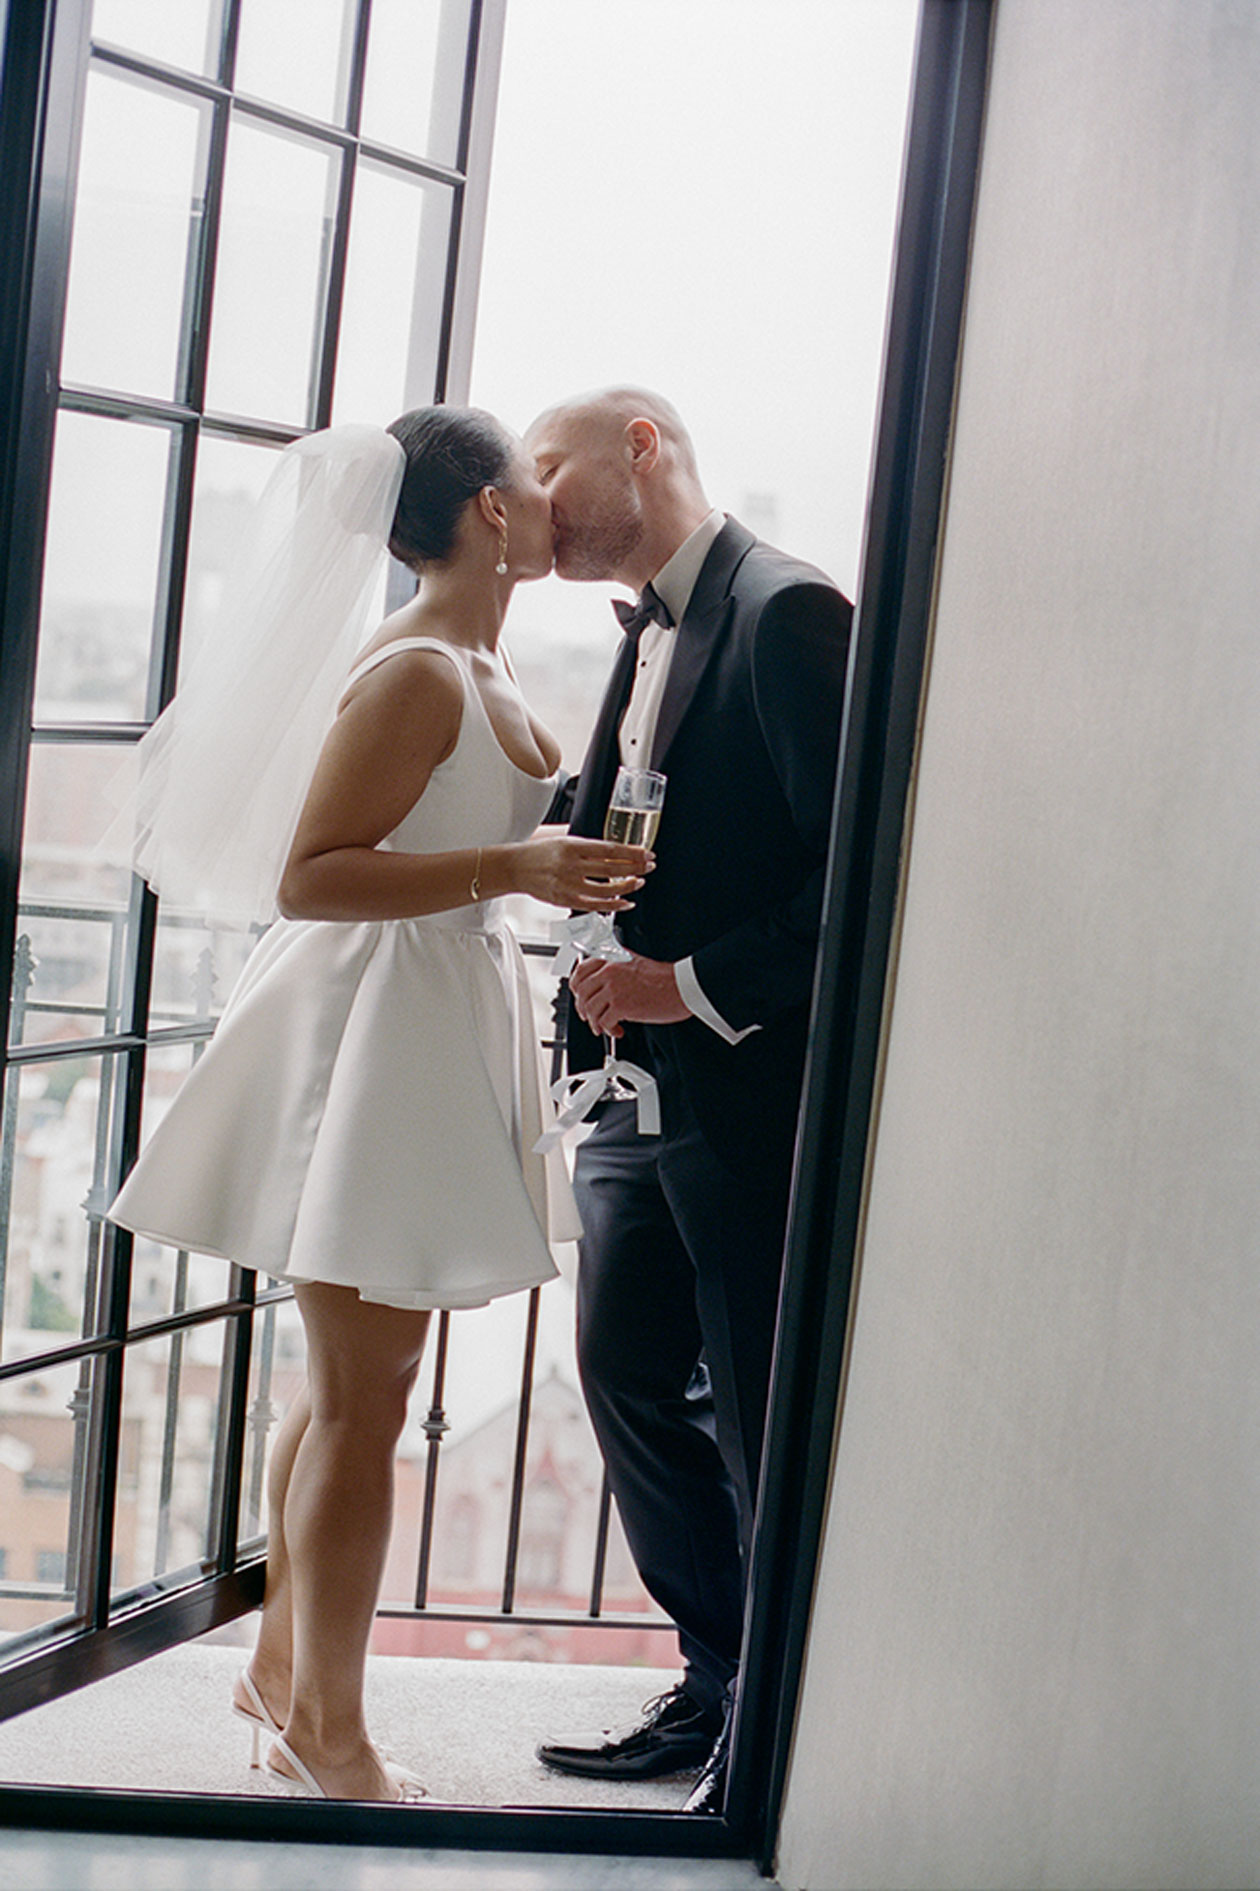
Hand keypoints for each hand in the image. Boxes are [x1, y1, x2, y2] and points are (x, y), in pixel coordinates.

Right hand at [508, 835, 651, 911]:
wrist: (515, 867)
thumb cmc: (539, 853)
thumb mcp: (562, 840)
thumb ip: (587, 846)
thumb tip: (613, 847)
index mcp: (572, 847)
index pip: (609, 849)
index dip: (631, 853)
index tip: (646, 853)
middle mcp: (571, 866)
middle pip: (611, 869)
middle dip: (635, 868)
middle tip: (649, 866)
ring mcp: (568, 885)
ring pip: (606, 890)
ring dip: (627, 886)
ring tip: (639, 882)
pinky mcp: (566, 900)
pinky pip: (595, 906)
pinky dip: (613, 905)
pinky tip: (625, 902)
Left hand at [569, 953, 690, 1036]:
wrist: (681, 986)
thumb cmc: (665, 978)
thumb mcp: (636, 962)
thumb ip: (618, 966)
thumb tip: (605, 979)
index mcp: (612, 960)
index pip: (581, 971)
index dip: (576, 986)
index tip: (579, 995)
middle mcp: (609, 973)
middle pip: (581, 993)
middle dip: (582, 1008)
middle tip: (588, 1016)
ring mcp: (614, 989)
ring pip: (590, 1009)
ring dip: (594, 1022)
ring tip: (603, 1027)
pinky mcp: (621, 1006)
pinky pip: (604, 1022)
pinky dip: (608, 1029)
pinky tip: (617, 1030)